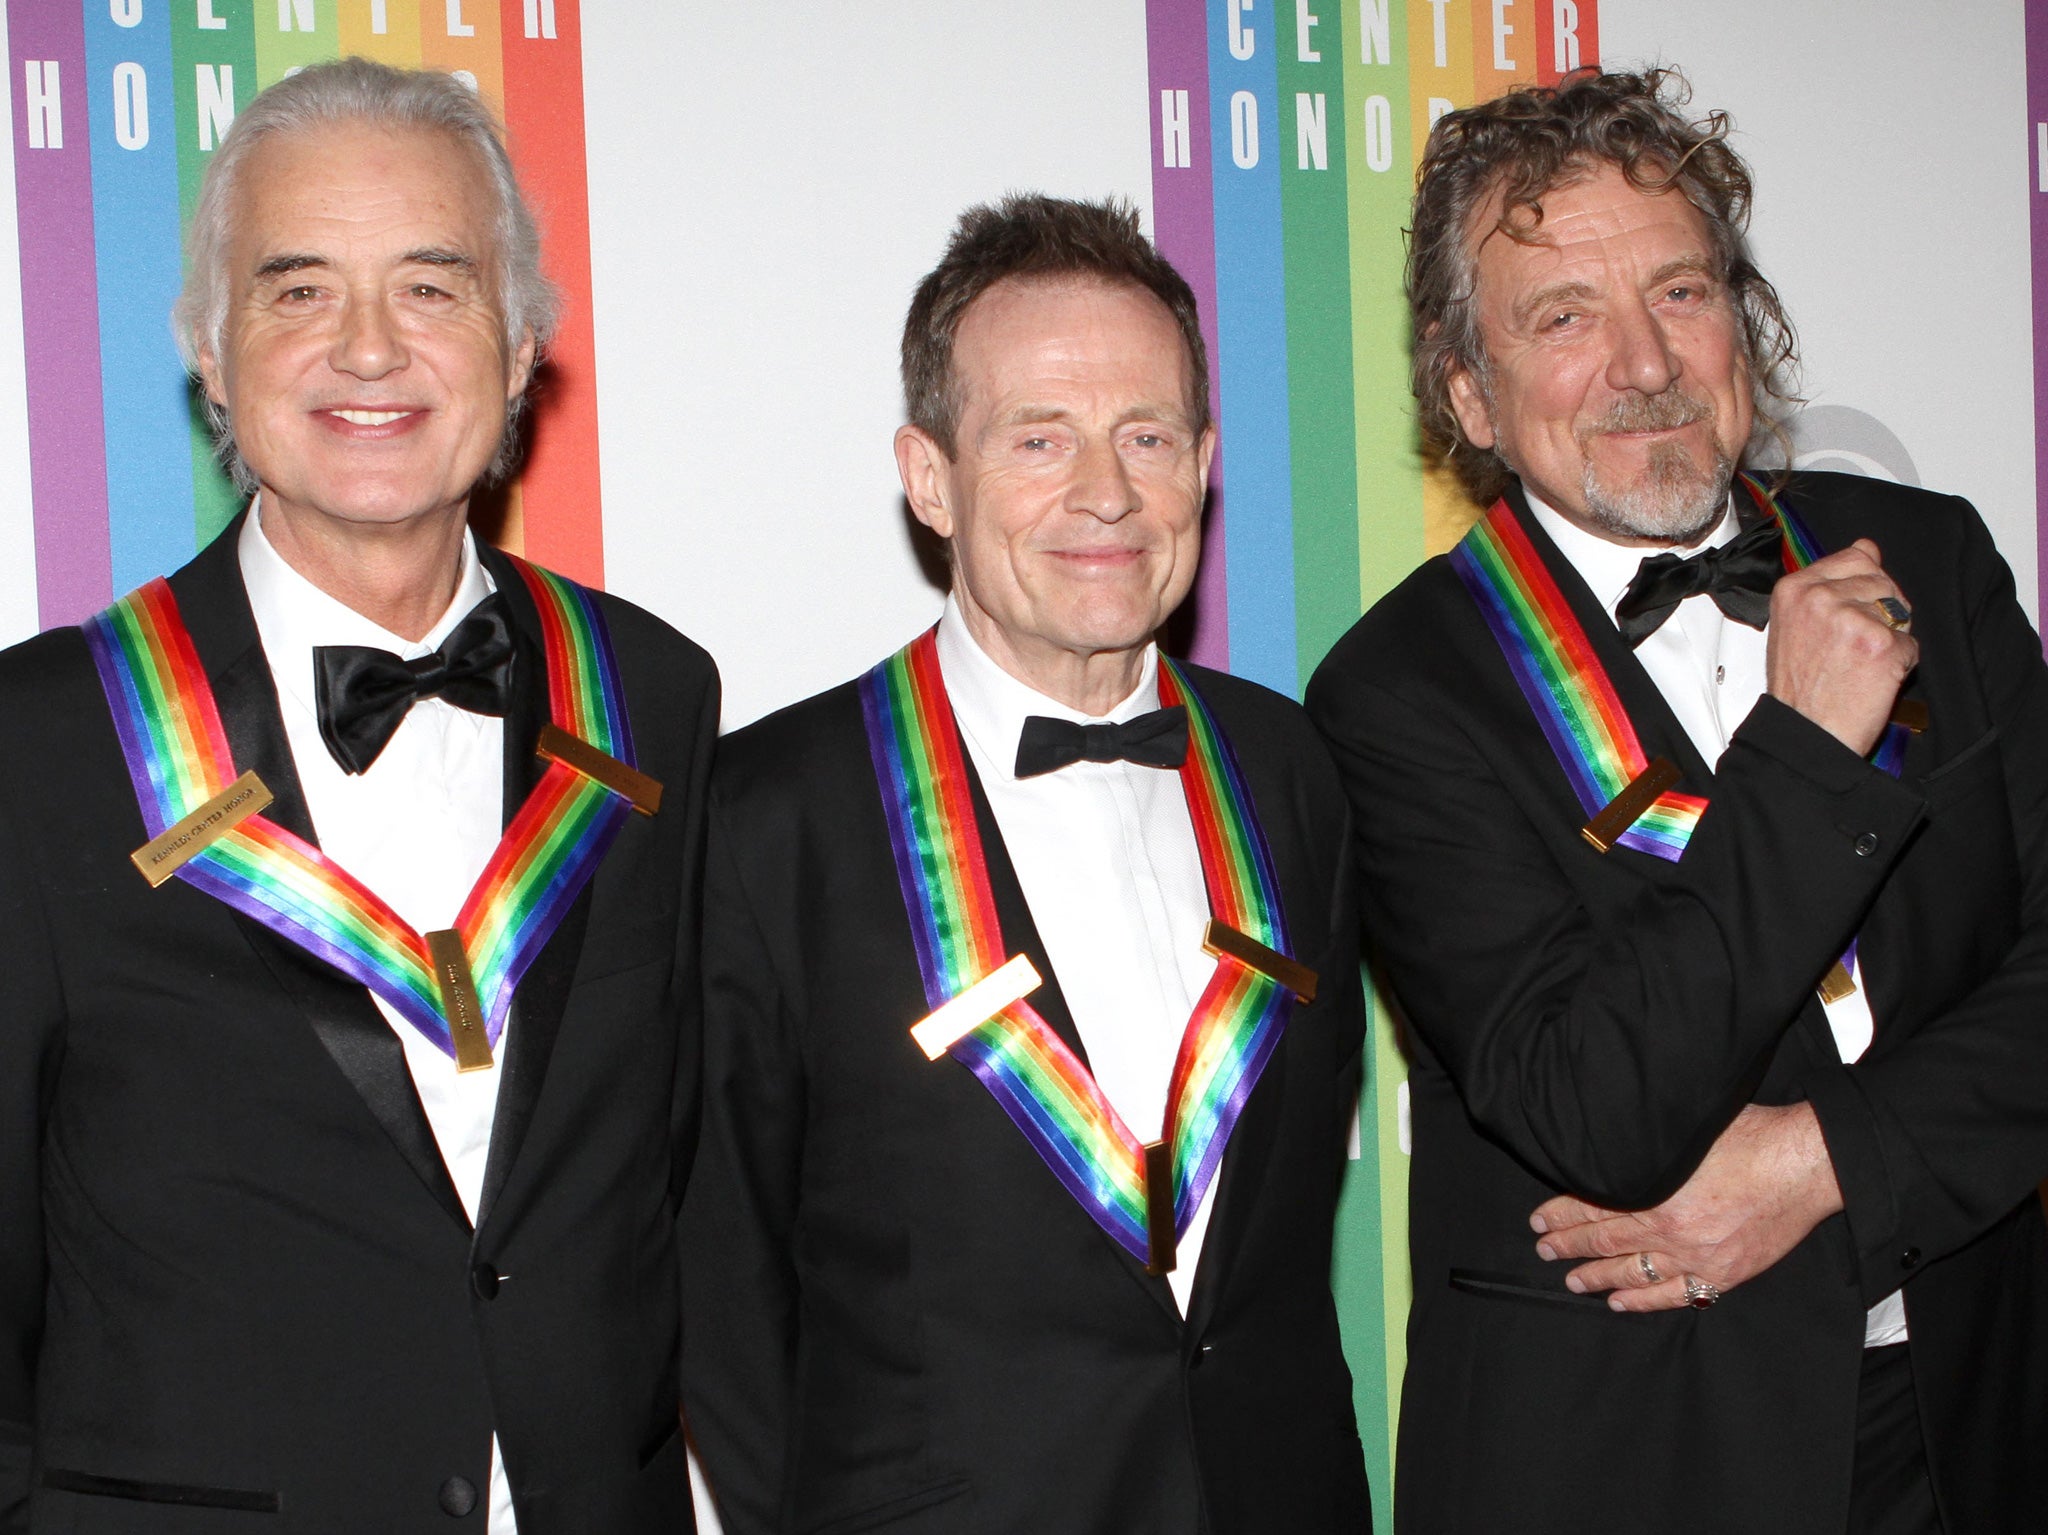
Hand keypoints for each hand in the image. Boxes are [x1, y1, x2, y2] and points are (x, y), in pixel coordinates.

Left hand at [1529, 1103, 1844, 1312]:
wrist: (1806, 1164)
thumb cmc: (1750, 1136)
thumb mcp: (1685, 1129)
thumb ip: (1645, 1145)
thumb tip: (1611, 1142)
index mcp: (1656, 1192)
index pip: (1593, 1206)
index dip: (1562, 1213)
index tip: (1540, 1218)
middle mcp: (1671, 1229)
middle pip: (1606, 1241)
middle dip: (1570, 1245)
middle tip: (1544, 1249)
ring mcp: (1698, 1256)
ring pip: (1634, 1272)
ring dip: (1598, 1276)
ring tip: (1572, 1280)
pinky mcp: (1725, 1273)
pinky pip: (1675, 1295)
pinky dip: (1644, 1300)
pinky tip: (1620, 1302)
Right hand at [1766, 539, 1917, 756]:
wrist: (1804, 733)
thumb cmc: (1798, 688)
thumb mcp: (1796, 623)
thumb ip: (1829, 582)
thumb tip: (1866, 545)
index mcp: (1795, 589)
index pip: (1855, 559)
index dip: (1863, 588)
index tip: (1849, 613)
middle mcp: (1820, 598)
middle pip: (1882, 583)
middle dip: (1880, 612)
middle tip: (1849, 649)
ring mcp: (1851, 619)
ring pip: (1899, 612)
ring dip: (1890, 638)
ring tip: (1858, 664)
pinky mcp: (1881, 644)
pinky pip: (1911, 645)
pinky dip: (1899, 666)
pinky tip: (1871, 680)